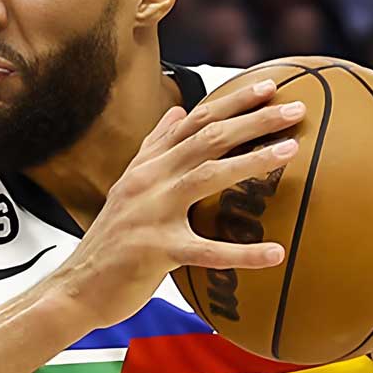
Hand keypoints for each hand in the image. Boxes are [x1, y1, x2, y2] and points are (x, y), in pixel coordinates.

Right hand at [53, 79, 300, 326]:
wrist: (77, 287)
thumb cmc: (111, 241)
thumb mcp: (129, 186)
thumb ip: (154, 148)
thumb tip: (178, 111)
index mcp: (147, 165)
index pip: (194, 121)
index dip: (232, 101)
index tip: (269, 85)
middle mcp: (149, 181)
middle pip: (207, 139)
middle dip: (253, 119)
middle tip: (296, 109)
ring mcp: (151, 214)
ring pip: (207, 177)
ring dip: (252, 162)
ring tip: (291, 151)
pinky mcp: (156, 251)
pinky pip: (206, 251)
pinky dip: (242, 253)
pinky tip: (276, 254)